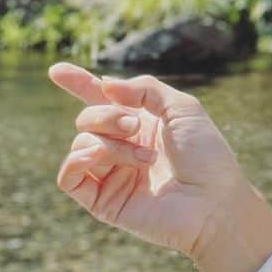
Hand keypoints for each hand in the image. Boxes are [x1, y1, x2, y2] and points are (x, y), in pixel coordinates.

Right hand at [50, 63, 271, 271]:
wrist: (214, 201)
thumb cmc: (206, 156)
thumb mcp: (182, 108)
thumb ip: (145, 89)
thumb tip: (104, 84)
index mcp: (142, 123)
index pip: (101, 100)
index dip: (79, 83)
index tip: (56, 70)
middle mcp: (123, 147)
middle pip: (88, 119)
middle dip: (108, 116)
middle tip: (135, 127)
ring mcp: (111, 174)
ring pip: (81, 143)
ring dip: (111, 143)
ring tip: (146, 158)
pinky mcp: (103, 201)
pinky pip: (69, 177)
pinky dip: (76, 160)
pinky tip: (96, 156)